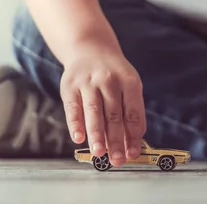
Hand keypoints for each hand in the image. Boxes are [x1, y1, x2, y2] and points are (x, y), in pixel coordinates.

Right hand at [60, 43, 145, 166]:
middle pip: (114, 115)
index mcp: (129, 81)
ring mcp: (88, 82)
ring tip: (100, 153)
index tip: (133, 153)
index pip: (133, 112)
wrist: (90, 48)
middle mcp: (109, 80)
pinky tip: (78, 139)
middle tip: (118, 159)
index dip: (133, 135)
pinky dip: (75, 124)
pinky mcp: (70, 86)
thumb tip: (136, 138)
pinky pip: (73, 108)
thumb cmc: (113, 73)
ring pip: (94, 112)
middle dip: (116, 140)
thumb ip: (132, 109)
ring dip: (97, 135)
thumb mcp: (129, 84)